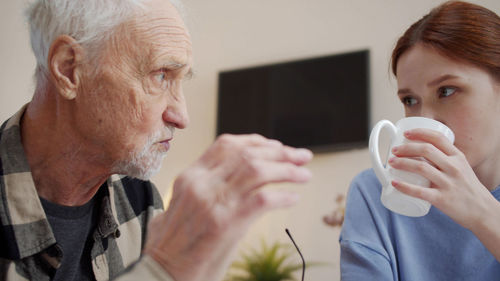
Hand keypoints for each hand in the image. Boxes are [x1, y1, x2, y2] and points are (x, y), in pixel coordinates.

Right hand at [143, 134, 312, 280]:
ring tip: (305, 174)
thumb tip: (240, 175)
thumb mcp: (184, 204)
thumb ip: (207, 185)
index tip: (278, 146)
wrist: (161, 272)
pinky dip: (282, 197)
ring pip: (258, 171)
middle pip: (247, 154)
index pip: (227, 145)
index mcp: (190, 176)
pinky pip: (263, 199)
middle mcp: (200, 183)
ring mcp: (212, 201)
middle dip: (281, 152)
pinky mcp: (225, 223)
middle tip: (302, 156)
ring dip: (287, 171)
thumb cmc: (175, 243)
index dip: (257, 141)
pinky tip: (293, 199)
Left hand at [387, 128, 496, 229]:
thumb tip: (422, 151)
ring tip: (391, 163)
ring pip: (420, 167)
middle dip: (406, 148)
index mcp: (458, 157)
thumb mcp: (462, 168)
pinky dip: (404, 186)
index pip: (437, 138)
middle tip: (394, 150)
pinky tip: (394, 182)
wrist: (483, 211)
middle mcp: (454, 168)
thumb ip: (446, 159)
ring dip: (402, 163)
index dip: (419, 133)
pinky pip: (419, 191)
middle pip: (425, 150)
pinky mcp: (442, 199)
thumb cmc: (468, 188)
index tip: (406, 133)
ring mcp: (448, 183)